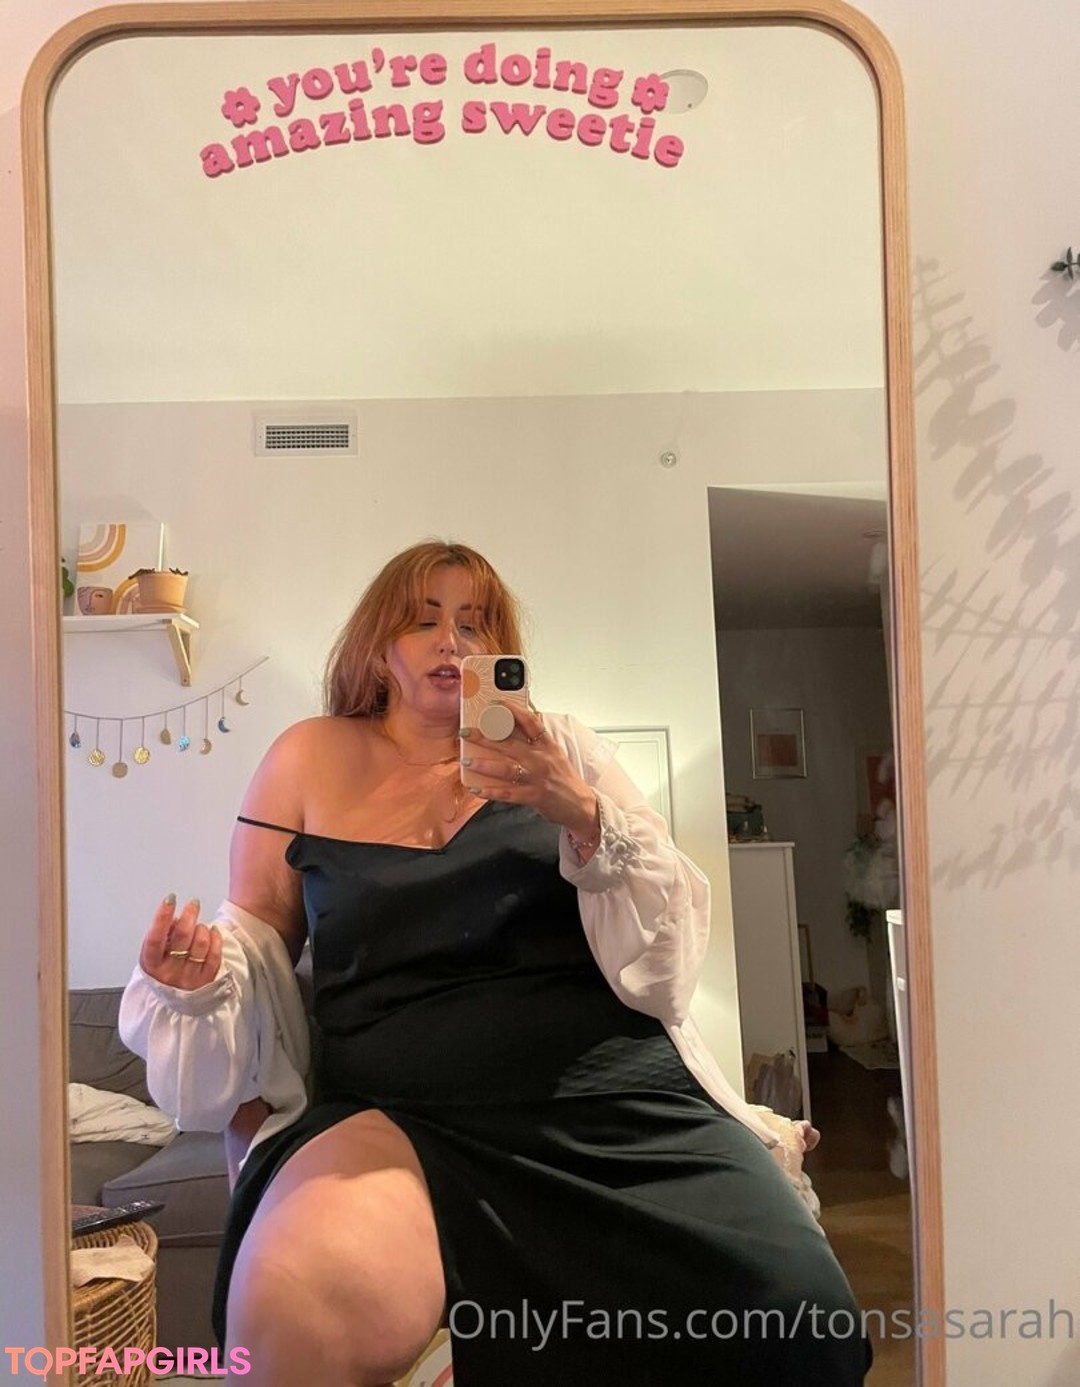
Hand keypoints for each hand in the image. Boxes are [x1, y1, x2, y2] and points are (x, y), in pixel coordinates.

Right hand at [138, 895, 221, 989]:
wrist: (174, 996)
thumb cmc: (163, 968)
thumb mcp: (153, 953)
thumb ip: (160, 934)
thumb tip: (172, 916)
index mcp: (151, 964)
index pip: (156, 937)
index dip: (162, 916)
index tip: (170, 899)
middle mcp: (169, 972)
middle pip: (182, 936)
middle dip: (190, 914)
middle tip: (193, 904)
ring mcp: (188, 977)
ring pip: (201, 943)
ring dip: (202, 928)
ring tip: (199, 926)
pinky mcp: (206, 980)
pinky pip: (215, 954)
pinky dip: (215, 938)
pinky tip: (212, 932)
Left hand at [460, 705, 599, 841]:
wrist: (581, 805)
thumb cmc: (565, 779)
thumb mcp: (554, 755)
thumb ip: (536, 742)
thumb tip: (513, 728)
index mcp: (548, 745)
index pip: (530, 721)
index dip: (512, 710)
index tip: (495, 704)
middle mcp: (542, 759)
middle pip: (510, 743)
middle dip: (485, 736)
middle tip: (467, 732)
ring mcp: (537, 778)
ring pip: (506, 768)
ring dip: (484, 764)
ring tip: (467, 760)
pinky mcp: (533, 796)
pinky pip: (507, 793)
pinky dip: (490, 791)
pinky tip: (476, 789)